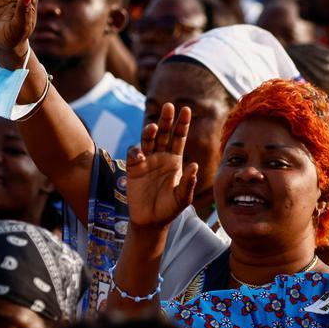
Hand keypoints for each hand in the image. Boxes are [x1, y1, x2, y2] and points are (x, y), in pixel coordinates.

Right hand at [126, 104, 197, 229]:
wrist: (151, 221)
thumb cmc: (170, 209)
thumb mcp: (183, 198)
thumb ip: (188, 182)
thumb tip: (195, 166)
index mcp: (175, 160)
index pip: (179, 137)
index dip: (182, 124)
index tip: (187, 110)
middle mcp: (161, 157)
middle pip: (163, 133)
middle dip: (166, 120)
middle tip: (169, 106)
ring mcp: (147, 162)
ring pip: (147, 140)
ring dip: (149, 132)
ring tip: (152, 127)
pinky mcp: (133, 169)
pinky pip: (133, 155)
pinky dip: (136, 152)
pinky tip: (141, 156)